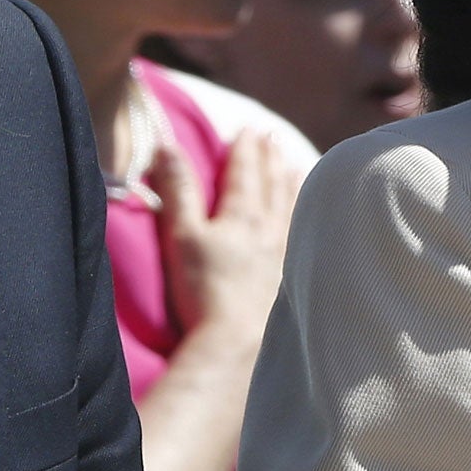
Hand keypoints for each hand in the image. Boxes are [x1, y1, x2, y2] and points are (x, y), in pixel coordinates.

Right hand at [147, 129, 296, 347]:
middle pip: (272, 184)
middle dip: (270, 158)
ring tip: (295, 167)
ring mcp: (284, 254)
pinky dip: (303, 218)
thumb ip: (177, 190)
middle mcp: (269, 229)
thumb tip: (166, 145)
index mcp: (241, 215)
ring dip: (291, 183)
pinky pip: (302, 236)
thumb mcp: (182, 235)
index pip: (244, 172)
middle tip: (272, 137)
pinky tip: (304, 221)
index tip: (249, 129)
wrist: (236, 341)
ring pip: (291, 208)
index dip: (245, 149)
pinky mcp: (291, 279)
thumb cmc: (203, 289)